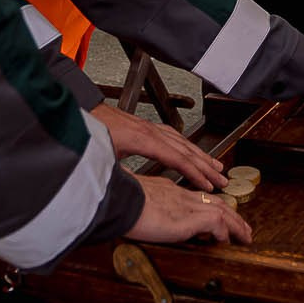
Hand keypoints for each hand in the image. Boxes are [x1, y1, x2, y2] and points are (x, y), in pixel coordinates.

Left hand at [93, 103, 226, 190]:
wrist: (80, 109)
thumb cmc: (90, 132)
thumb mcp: (102, 157)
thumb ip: (117, 174)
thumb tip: (126, 193)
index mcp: (143, 139)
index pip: (178, 158)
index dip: (195, 173)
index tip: (209, 186)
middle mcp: (150, 131)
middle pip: (186, 149)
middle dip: (206, 166)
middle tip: (223, 180)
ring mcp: (149, 127)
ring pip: (182, 141)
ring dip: (201, 155)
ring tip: (216, 167)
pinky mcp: (144, 127)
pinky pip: (173, 137)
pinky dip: (187, 146)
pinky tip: (190, 152)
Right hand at [124, 174, 251, 244]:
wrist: (117, 201)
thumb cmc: (117, 204)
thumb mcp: (132, 205)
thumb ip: (142, 209)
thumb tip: (140, 219)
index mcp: (168, 191)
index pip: (197, 198)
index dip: (211, 206)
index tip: (219, 214)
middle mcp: (180, 195)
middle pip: (216, 202)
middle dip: (232, 215)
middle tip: (242, 227)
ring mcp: (186, 205)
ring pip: (222, 211)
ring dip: (236, 225)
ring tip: (245, 236)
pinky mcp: (188, 217)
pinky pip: (215, 223)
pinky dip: (223, 231)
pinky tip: (225, 240)